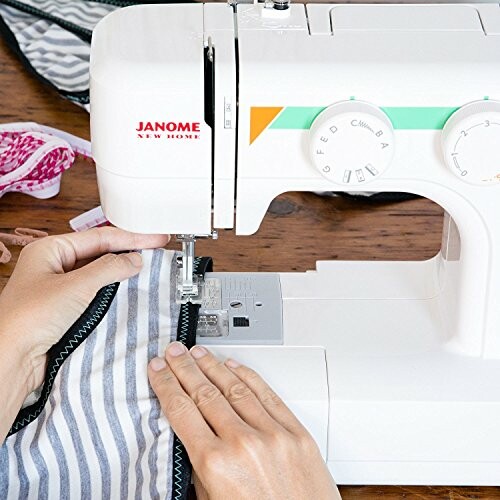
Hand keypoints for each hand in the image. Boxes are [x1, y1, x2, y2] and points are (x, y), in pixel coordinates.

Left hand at [0, 227, 168, 396]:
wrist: (11, 358)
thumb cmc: (27, 319)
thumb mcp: (75, 286)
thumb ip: (109, 269)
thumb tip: (134, 259)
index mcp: (50, 250)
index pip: (99, 237)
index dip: (131, 237)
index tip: (155, 239)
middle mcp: (54, 265)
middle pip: (99, 252)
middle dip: (128, 251)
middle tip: (156, 250)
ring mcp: (60, 287)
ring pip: (99, 273)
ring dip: (122, 271)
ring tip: (148, 268)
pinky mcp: (66, 308)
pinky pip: (96, 292)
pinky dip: (114, 290)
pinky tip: (129, 290)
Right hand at [148, 342, 340, 499]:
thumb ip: (202, 468)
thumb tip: (193, 434)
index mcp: (216, 464)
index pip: (182, 411)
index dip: (167, 385)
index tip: (158, 371)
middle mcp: (244, 443)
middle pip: (205, 393)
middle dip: (185, 369)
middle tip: (174, 352)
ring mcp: (273, 434)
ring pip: (236, 387)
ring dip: (213, 366)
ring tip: (198, 353)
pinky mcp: (297, 433)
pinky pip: (268, 395)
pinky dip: (248, 376)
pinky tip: (233, 365)